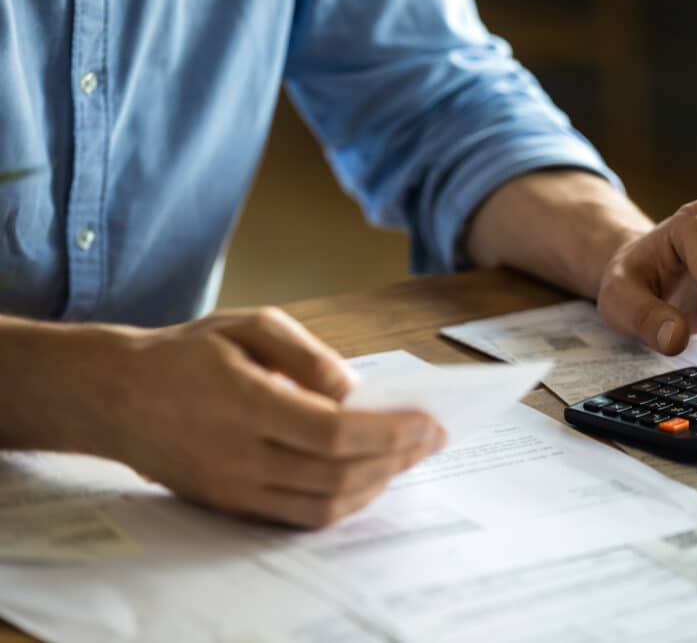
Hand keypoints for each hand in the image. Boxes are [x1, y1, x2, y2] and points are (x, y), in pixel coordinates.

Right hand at [87, 308, 444, 527]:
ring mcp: (234, 488)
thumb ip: (307, 355)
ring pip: (323, 505)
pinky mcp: (231, 506)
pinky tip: (367, 479)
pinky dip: (343, 504)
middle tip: (432, 439)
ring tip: (408, 457)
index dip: (390, 432)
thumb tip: (356, 390)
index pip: (334, 433)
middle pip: (337, 474)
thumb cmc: (186, 353)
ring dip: (376, 485)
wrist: (116, 397)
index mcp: (244, 403)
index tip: (429, 421)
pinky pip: (299, 518)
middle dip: (397, 458)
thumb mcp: (248, 326)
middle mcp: (239, 455)